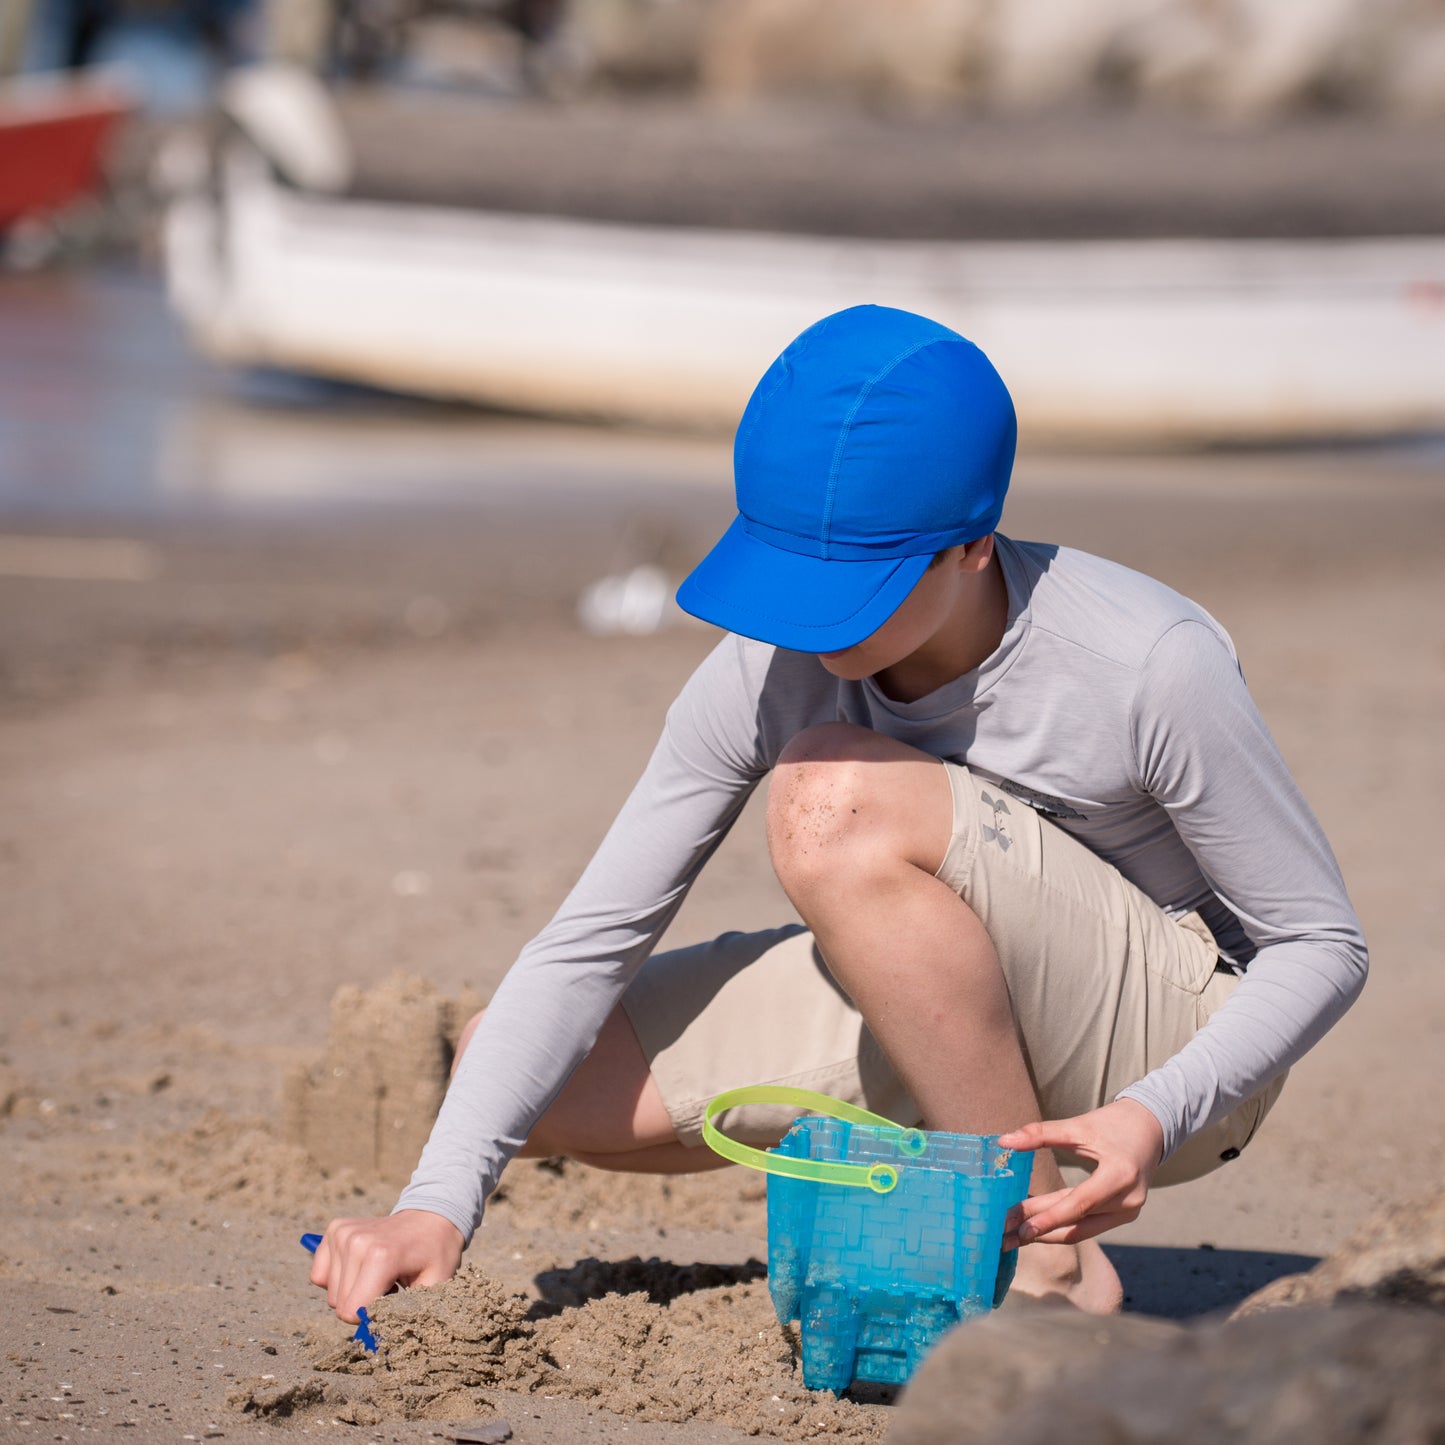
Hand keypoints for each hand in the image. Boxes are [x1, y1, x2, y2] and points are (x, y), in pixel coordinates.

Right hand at [309, 1209, 464, 1322]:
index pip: (351, 1311)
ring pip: (330, 1291)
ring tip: (379, 1273)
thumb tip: (383, 1344)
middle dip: (362, 1304)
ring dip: (352, 1290)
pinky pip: (319, 1274)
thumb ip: (408, 1315)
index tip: (390, 1301)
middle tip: (388, 1285)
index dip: (369, 1316)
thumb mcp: (435, 1286)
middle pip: (339, 1304)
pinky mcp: (334, 1229)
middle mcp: (356, 1242)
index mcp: (381, 1257)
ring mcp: (343, 1233)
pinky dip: (336, 1278)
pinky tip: (361, 1266)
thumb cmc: (434, 1254)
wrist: (431, 1216)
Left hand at [997, 1099, 1164, 1248]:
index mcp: (1119, 1176)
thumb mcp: (1078, 1126)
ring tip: (1014, 1235)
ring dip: (1047, 1232)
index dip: (1048, 1218)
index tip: (1019, 1229)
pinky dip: (1062, 1224)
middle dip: (1039, 1231)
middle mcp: (1128, 1201)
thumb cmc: (1113, 1124)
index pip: (1079, 1204)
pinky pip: (1088, 1225)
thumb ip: (1040, 1134)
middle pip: (1077, 1224)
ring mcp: (1127, 1212)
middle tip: (1004, 1237)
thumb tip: (1004, 1142)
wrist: (1150, 1128)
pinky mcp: (1122, 1214)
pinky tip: (1036, 1224)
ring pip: (1081, 1230)